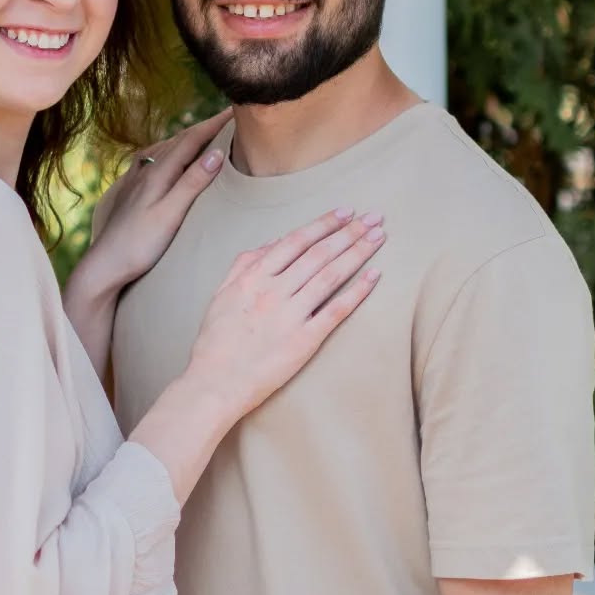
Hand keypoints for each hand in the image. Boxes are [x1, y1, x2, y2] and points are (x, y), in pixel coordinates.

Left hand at [85, 111, 233, 294]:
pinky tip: (163, 156)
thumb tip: (215, 153)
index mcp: (157, 173)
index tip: (235, 112)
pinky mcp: (128, 191)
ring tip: (201, 133)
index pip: (190, 140)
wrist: (104, 265)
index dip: (213, 125)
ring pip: (163, 148)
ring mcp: (134, 180)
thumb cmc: (138, 245)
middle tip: (225, 119)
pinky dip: (166, 150)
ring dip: (184, 138)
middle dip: (202, 128)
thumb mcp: (170, 215)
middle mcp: (144, 170)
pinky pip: (150, 160)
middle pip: (177, 140)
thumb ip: (191, 184)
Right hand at [186, 208, 384, 419]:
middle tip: (374, 218)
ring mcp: (291, 315)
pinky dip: (357, 291)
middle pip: (319, 254)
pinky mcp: (305, 340)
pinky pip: (336, 310)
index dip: (323, 224)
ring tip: (378, 237)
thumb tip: (273, 243)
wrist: (215, 382)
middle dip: (349, 232)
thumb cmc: (216, 341)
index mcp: (254, 277)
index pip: (296, 241)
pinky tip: (374, 276)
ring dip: (358, 252)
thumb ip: (245, 264)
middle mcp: (274, 291)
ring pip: (331, 275)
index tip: (345, 212)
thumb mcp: (222, 294)